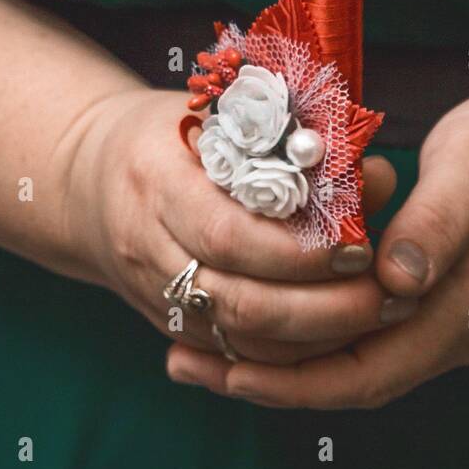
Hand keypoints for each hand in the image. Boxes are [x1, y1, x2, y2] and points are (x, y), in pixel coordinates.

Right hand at [63, 87, 404, 364]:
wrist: (86, 176)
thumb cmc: (172, 132)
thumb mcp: (222, 114)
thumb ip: (294, 141)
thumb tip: (374, 177)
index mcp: (155, 180)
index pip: (228, 233)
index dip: (297, 251)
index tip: (359, 246)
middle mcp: (145, 244)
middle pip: (235, 299)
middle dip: (318, 306)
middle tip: (381, 292)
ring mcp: (151, 292)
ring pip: (236, 339)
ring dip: (313, 338)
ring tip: (375, 314)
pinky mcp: (167, 323)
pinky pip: (231, 354)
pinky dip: (289, 354)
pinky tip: (338, 336)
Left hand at [165, 75, 468, 404]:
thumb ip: (437, 222)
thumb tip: (392, 280)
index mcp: (464, 304)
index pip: (366, 367)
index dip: (290, 375)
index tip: (221, 362)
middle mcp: (457, 332)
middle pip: (351, 382)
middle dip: (266, 380)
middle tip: (185, 360)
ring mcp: (454, 325)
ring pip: (357, 367)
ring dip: (283, 365)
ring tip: (206, 346)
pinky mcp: (446, 306)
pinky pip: (371, 341)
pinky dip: (315, 340)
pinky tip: (271, 319)